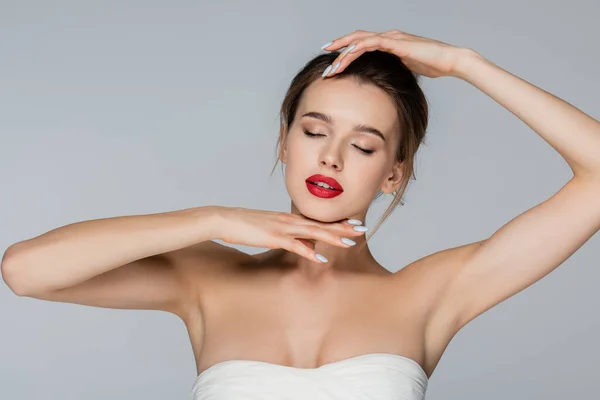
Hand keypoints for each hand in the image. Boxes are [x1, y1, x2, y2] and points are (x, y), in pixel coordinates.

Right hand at [212, 207, 366, 262]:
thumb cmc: (244, 225)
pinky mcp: (273, 237)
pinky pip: (295, 246)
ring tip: (351, 242)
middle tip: (363, 228)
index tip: (354, 223)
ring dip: (333, 237)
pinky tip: (322, 257)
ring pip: (313, 232)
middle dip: (343, 227)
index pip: (319, 220)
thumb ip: (289, 236)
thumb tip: (306, 245)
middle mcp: (290, 220)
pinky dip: (310, 252)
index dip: (338, 222)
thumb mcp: (270, 229)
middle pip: (322, 224)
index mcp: (289, 218)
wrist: (224, 219)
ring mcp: (282, 228)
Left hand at [321, 29, 470, 78]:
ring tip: (331, 67)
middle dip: (338, 50)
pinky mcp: (395, 42)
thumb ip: (394, 72)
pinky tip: (345, 57)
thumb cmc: (433, 65)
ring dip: (343, 54)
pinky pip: (370, 43)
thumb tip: (383, 84)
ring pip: (359, 41)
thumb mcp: (407, 70)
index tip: (333, 64)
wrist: (450, 60)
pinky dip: (355, 49)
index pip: (362, 45)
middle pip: (356, 40)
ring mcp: (391, 38)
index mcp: (389, 43)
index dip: (346, 52)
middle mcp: (388, 37)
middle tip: (325, 62)